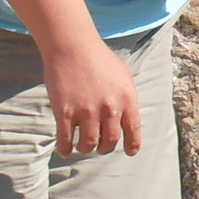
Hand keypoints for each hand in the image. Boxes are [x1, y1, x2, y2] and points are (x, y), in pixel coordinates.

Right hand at [42, 42, 142, 156]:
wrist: (72, 46)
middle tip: (100, 146)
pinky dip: (65, 149)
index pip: (133, 130)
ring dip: (86, 148)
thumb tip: (128, 118)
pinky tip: (65, 149)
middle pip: (110, 141)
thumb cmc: (98, 58)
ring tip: (82, 146)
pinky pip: (66, 140)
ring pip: (89, 144)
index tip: (130, 152)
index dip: (132, 145)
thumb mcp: (123, 75)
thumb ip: (127, 97)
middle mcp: (109, 108)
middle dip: (105, 148)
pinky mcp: (65, 112)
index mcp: (127, 98)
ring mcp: (86, 111)